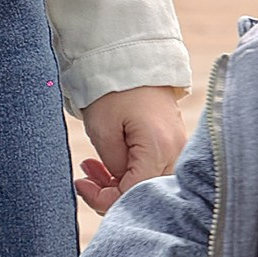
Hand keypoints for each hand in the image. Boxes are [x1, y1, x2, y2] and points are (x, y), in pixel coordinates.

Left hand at [75, 84, 184, 214]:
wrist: (132, 58)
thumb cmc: (114, 90)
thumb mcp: (102, 129)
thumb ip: (112, 165)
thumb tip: (120, 182)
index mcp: (158, 148)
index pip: (134, 193)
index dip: (104, 198)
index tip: (81, 185)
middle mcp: (175, 152)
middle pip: (145, 192)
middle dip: (111, 192)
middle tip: (85, 177)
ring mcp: (177, 147)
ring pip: (148, 182)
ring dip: (119, 181)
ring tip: (91, 166)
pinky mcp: (171, 141)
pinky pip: (152, 167)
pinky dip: (129, 169)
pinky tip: (107, 161)